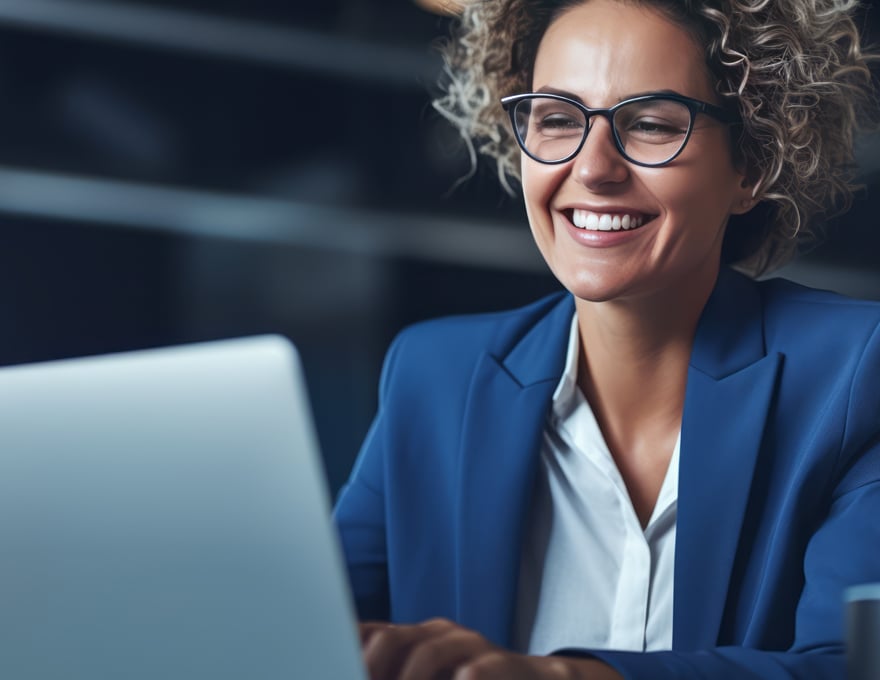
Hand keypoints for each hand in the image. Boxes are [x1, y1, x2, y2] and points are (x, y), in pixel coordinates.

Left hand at [359, 618, 622, 679]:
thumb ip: (395, 671)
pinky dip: (467, 677)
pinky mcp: (505, 665)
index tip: (327, 658)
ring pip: (429, 653)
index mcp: (416, 639)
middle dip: (366, 665)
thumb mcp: (429, 676)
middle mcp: (440, 635)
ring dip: (408, 678)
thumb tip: (349, 667)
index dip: (346, 644)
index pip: (371, 633)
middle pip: (391, 639)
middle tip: (349, 676)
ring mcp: (473, 647)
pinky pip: (479, 670)